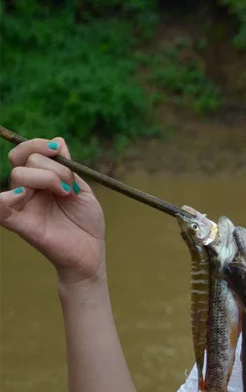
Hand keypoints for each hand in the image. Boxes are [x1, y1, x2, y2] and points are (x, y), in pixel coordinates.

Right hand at [1, 137, 106, 285]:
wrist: (91, 251)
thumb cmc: (86, 222)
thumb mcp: (82, 188)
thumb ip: (68, 166)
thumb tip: (57, 140)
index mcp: (40, 179)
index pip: (25, 153)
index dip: (38, 145)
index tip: (57, 149)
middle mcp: (27, 190)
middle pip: (24, 160)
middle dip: (54, 166)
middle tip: (70, 185)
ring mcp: (22, 206)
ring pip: (19, 176)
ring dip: (48, 177)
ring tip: (66, 194)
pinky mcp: (20, 224)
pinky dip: (4, 198)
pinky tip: (24, 196)